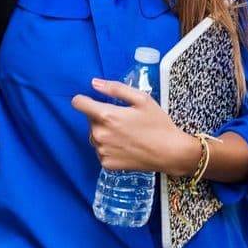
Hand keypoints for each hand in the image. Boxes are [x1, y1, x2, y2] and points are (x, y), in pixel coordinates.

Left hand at [71, 78, 195, 174]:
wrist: (169, 153)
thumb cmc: (157, 124)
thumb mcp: (141, 99)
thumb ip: (115, 89)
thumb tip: (94, 83)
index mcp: (106, 116)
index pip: (78, 103)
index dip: (84, 100)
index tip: (93, 101)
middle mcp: (99, 135)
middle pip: (89, 120)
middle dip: (101, 117)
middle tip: (123, 120)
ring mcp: (102, 151)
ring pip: (94, 136)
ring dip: (104, 132)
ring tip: (126, 134)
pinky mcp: (106, 164)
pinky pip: (100, 150)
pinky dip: (109, 147)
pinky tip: (125, 146)